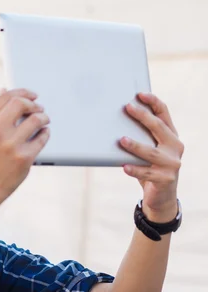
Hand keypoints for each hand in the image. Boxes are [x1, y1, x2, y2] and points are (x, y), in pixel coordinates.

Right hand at [0, 88, 49, 204]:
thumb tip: (5, 90)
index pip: (6, 96)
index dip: (23, 92)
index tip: (32, 95)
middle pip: (21, 103)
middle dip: (34, 104)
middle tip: (38, 108)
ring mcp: (10, 145)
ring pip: (36, 119)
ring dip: (43, 117)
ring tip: (43, 120)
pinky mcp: (24, 157)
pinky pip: (43, 137)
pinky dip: (45, 133)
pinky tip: (42, 134)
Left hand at [119, 93, 183, 221]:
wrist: (161, 197)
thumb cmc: (150, 168)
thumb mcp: (149, 150)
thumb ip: (142, 137)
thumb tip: (116, 120)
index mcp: (171, 136)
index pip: (164, 115)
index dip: (153, 103)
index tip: (139, 94)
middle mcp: (175, 147)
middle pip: (158, 128)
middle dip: (143, 116)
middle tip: (127, 107)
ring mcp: (172, 164)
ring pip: (151, 152)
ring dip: (135, 145)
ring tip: (121, 140)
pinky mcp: (166, 179)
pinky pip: (147, 173)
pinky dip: (135, 169)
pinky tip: (124, 166)